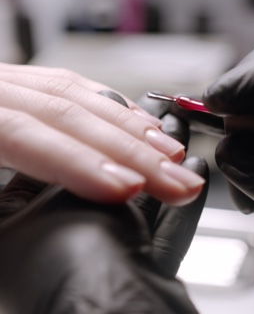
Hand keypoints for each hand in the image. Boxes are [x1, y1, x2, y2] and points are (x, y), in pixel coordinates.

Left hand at [0, 63, 204, 204]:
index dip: (77, 161)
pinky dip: (112, 107)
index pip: (21, 134)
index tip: (128, 189)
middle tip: (177, 184)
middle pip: (64, 111)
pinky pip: (71, 86)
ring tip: (173, 157)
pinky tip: (142, 125)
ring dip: (130, 127)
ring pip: (75, 94)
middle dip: (127, 148)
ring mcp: (5, 84)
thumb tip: (24, 229)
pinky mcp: (18, 86)